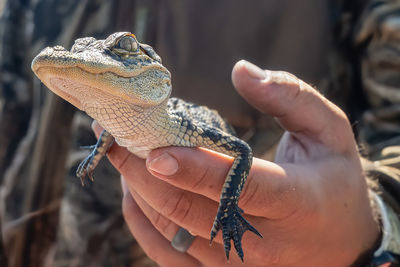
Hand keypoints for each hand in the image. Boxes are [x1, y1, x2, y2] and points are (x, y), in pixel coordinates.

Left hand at [92, 60, 378, 265]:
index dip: (197, 172)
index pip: (242, 189)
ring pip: (175, 233)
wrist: (344, 241)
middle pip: (194, 212)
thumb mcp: (330, 131)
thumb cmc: (334, 180)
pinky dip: (144, 223)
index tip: (153, 152)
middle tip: (112, 136)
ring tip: (119, 154)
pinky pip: (171, 255)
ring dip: (139, 192)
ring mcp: (240, 264)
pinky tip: (133, 192)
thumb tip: (241, 71)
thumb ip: (290, 97)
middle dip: (144, 174)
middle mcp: (266, 243)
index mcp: (298, 202)